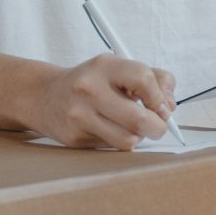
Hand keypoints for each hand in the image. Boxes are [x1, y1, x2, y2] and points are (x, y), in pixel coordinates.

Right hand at [28, 54, 177, 148]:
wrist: (45, 96)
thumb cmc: (92, 82)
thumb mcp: (118, 68)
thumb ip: (153, 79)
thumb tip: (170, 105)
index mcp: (104, 66)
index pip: (144, 79)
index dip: (160, 97)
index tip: (162, 105)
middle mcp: (90, 89)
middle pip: (140, 119)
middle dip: (157, 126)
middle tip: (157, 124)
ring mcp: (80, 116)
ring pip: (129, 140)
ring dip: (138, 137)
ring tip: (131, 126)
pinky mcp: (76, 138)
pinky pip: (113, 147)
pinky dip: (119, 141)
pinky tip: (110, 129)